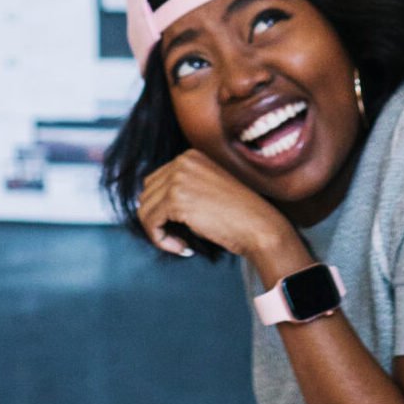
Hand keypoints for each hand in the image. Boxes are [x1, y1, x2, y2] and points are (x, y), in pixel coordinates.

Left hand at [136, 148, 296, 264]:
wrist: (258, 225)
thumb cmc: (237, 214)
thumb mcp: (206, 189)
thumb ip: (181, 188)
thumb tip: (149, 205)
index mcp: (189, 156)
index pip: (155, 181)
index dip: (162, 209)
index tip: (180, 227)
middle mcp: (181, 161)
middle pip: (147, 194)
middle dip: (158, 219)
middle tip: (179, 237)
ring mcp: (177, 178)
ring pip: (145, 209)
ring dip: (159, 232)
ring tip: (181, 244)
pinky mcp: (175, 199)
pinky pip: (150, 223)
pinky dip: (161, 239)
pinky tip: (182, 247)